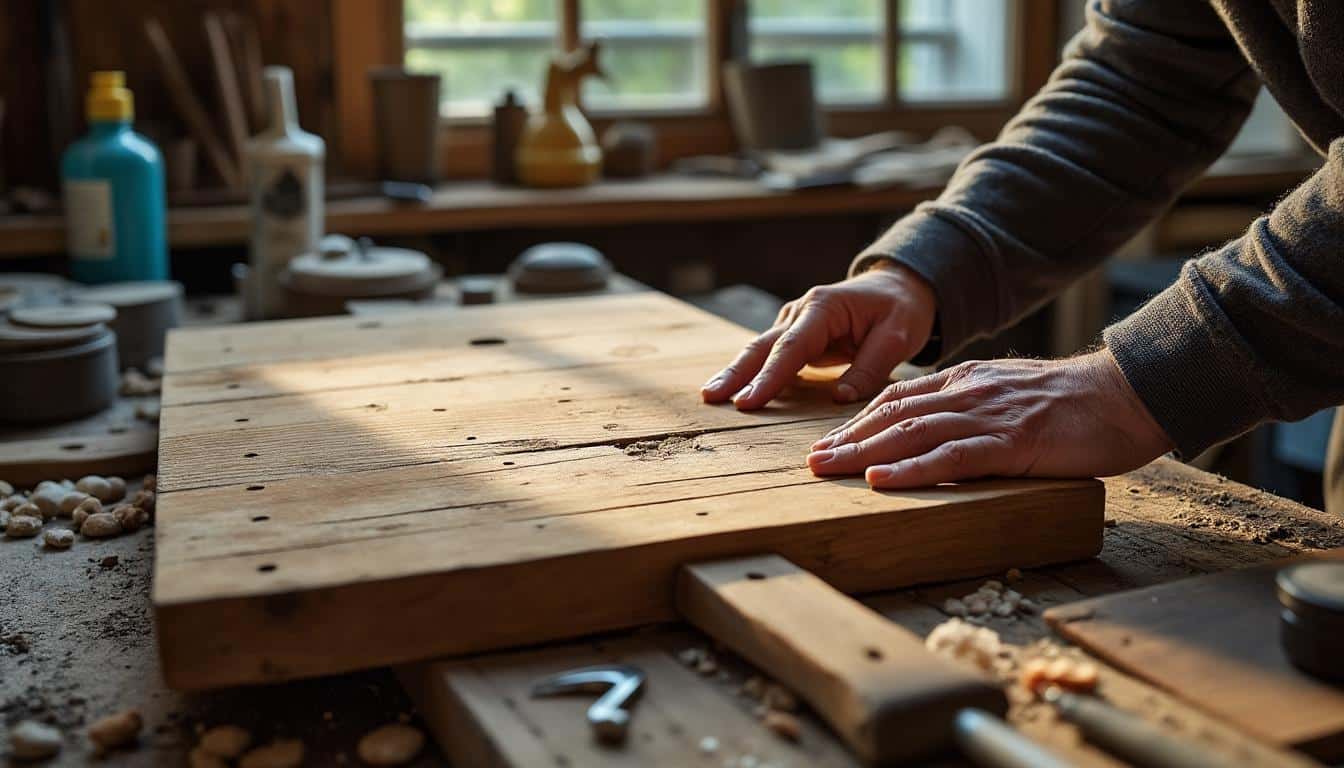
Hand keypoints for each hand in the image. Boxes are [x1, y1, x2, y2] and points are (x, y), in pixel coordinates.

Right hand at [701, 263, 936, 409]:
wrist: (899, 288)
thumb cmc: (901, 310)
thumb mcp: (898, 336)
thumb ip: (869, 367)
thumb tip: (838, 398)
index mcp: (823, 308)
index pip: (791, 348)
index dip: (768, 377)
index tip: (747, 402)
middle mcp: (801, 313)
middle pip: (762, 346)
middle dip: (736, 372)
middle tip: (710, 396)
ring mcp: (794, 324)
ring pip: (760, 351)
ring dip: (736, 373)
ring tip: (711, 396)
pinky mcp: (796, 338)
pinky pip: (771, 357)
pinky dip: (751, 373)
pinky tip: (734, 391)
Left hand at [807, 350, 1173, 488]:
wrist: (1129, 392)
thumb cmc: (1078, 404)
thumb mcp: (1015, 396)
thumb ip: (979, 408)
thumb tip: (947, 431)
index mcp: (968, 381)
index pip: (899, 398)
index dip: (859, 421)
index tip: (829, 442)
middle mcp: (968, 393)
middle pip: (893, 416)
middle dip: (847, 440)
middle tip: (811, 463)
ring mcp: (988, 416)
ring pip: (911, 434)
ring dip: (863, 455)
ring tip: (827, 471)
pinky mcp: (1012, 443)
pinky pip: (951, 457)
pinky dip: (911, 471)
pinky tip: (879, 482)